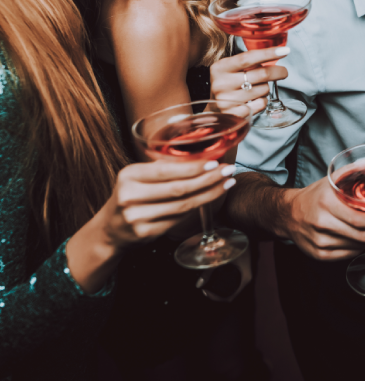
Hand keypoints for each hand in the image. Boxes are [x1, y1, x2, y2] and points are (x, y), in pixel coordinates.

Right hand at [98, 159, 236, 249]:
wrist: (110, 229)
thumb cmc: (131, 195)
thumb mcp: (138, 176)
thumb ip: (163, 167)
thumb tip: (200, 157)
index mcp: (129, 175)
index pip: (167, 170)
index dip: (194, 167)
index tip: (215, 162)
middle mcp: (130, 196)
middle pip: (179, 188)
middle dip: (208, 179)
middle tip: (228, 171)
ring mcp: (136, 217)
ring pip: (182, 206)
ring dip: (209, 194)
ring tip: (226, 184)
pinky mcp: (145, 233)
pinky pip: (179, 219)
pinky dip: (197, 208)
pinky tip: (209, 199)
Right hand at [210, 46, 289, 115]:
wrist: (212, 109)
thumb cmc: (228, 84)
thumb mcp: (231, 68)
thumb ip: (248, 62)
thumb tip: (275, 54)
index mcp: (221, 67)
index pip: (248, 58)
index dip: (268, 53)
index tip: (284, 51)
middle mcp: (222, 84)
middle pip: (261, 74)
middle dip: (278, 72)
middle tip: (284, 72)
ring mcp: (227, 100)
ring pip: (264, 89)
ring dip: (266, 88)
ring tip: (257, 88)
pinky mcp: (235, 115)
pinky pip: (261, 104)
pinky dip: (263, 100)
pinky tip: (255, 99)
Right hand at [283, 177, 364, 260]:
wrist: (289, 213)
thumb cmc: (317, 194)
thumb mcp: (337, 177)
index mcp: (327, 201)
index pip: (361, 217)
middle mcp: (322, 222)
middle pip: (363, 235)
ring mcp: (319, 240)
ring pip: (357, 245)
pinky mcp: (319, 254)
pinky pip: (348, 254)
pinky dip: (361, 247)